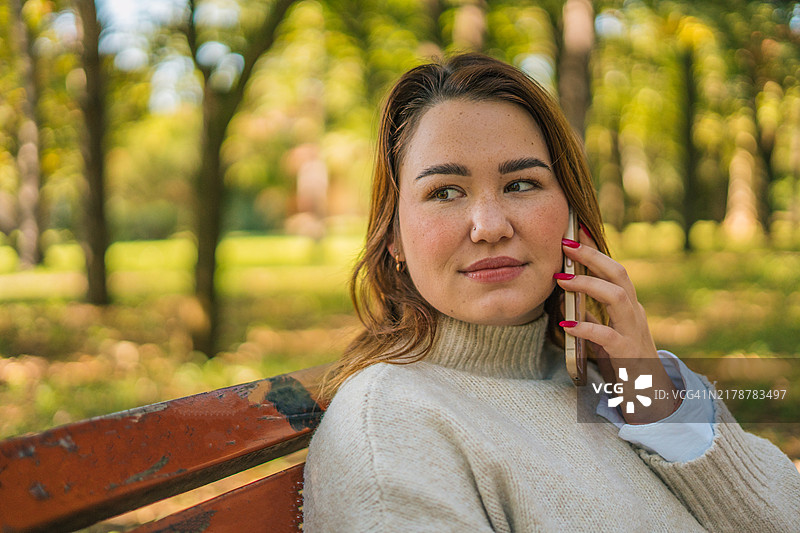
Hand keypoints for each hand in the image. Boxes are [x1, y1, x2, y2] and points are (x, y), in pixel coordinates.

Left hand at [555, 227, 680, 424]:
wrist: (651, 399)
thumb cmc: (625, 364)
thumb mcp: (607, 334)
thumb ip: (593, 315)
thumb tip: (568, 296)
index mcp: (629, 306)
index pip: (614, 270)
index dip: (595, 250)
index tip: (575, 232)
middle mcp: (635, 313)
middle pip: (619, 273)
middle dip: (592, 256)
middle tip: (565, 245)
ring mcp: (634, 332)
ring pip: (617, 296)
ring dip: (587, 284)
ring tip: (561, 280)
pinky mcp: (628, 354)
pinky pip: (607, 335)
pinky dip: (585, 327)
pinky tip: (566, 325)